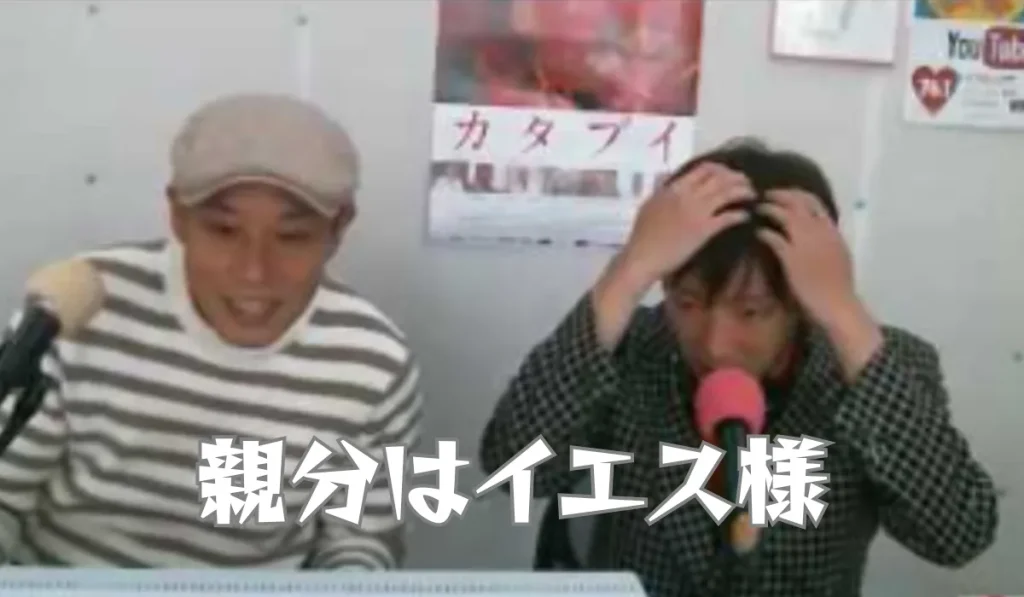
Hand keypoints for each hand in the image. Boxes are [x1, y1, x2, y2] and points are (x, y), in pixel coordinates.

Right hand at [618, 162, 753, 291]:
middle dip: (737, 177)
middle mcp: (687, 195)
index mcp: (674, 188)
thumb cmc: (642, 236)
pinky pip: (728, 217)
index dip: (720, 168)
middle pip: (719, 178)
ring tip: (751, 195)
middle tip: (746, 182)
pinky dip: (740, 215)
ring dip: (743, 191)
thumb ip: (663, 192)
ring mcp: (696, 212)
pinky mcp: (704, 230)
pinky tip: (746, 216)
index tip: (728, 173)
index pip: (703, 169)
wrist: (642, 258)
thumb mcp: (650, 206)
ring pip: (727, 193)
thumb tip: (670, 180)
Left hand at [756, 190, 882, 377]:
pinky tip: (757, 233)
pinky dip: (764, 232)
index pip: (815, 203)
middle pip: (799, 202)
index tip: (785, 193)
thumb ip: (828, 241)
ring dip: (770, 208)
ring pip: (786, 215)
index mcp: (832, 231)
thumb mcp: (838, 256)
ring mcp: (806, 243)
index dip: (798, 194)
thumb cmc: (839, 286)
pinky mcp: (792, 257)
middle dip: (781, 195)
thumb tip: (818, 233)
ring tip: (759, 208)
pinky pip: (774, 238)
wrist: (838, 304)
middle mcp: (820, 232)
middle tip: (766, 195)